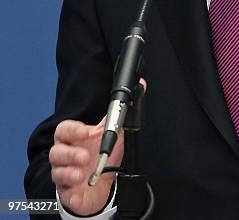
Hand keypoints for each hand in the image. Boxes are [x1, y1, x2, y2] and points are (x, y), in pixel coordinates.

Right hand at [49, 79, 145, 215]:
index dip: (73, 130)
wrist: (102, 183)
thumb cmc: (104, 154)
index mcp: (75, 138)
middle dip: (70, 154)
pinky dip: (72, 194)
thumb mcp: (115, 131)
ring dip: (68, 173)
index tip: (87, 131)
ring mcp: (65, 174)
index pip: (64, 129)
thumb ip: (123, 111)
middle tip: (86, 157)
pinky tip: (80, 192)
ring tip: (81, 174)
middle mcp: (66, 156)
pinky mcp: (68, 193)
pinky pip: (65, 194)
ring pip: (57, 172)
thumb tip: (140, 85)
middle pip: (56, 151)